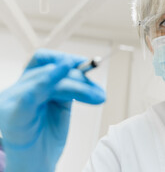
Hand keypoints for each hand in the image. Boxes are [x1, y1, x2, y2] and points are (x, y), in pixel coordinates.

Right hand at [0, 49, 104, 171]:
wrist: (36, 164)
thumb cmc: (46, 135)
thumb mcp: (61, 104)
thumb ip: (69, 86)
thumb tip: (86, 70)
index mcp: (29, 84)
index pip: (42, 59)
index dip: (64, 58)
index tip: (86, 63)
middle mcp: (18, 88)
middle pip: (50, 69)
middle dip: (79, 77)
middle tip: (98, 91)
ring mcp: (12, 99)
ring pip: (48, 80)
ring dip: (78, 86)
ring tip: (97, 96)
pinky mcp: (13, 113)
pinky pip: (31, 93)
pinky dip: (49, 81)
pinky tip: (67, 79)